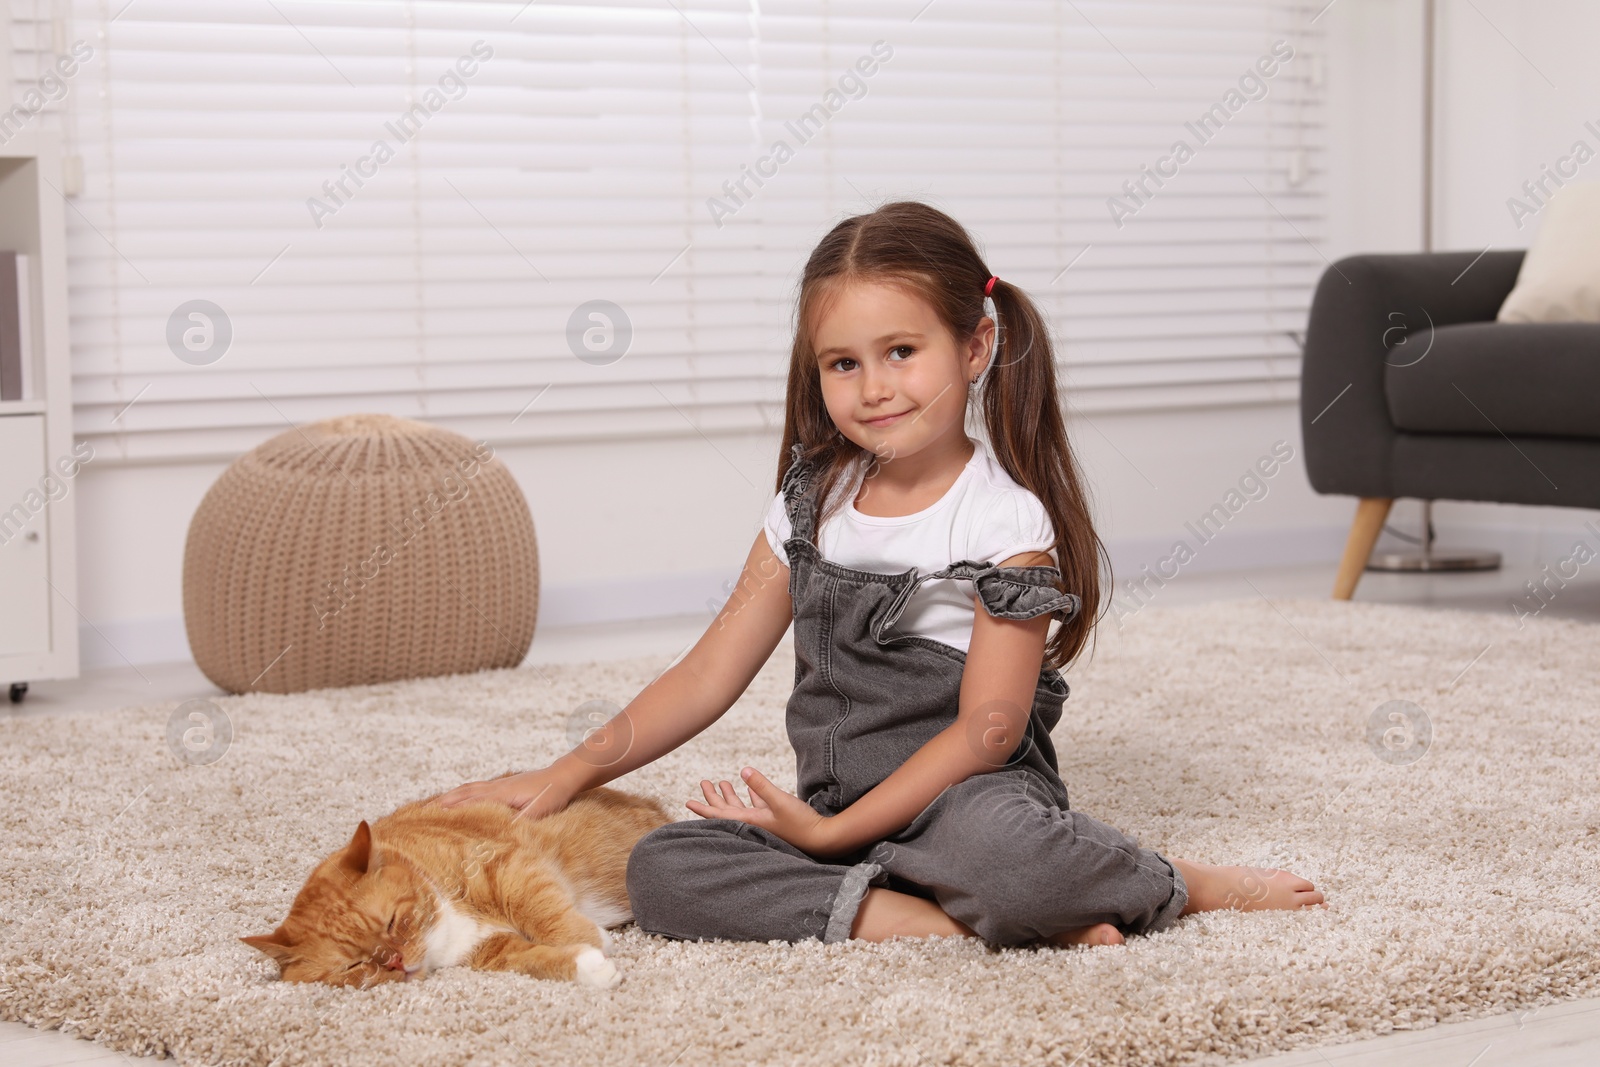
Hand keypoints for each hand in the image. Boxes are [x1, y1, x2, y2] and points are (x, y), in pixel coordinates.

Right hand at [432, 766, 575, 820]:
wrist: (563, 776)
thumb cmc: (552, 794)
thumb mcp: (539, 810)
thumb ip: (521, 820)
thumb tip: (503, 831)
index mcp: (500, 794)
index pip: (469, 804)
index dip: (450, 813)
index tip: (430, 822)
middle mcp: (494, 787)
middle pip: (460, 794)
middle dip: (440, 804)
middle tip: (418, 816)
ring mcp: (497, 784)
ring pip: (465, 789)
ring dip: (447, 798)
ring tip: (429, 807)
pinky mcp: (501, 785)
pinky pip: (474, 788)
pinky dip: (459, 793)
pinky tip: (456, 799)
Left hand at [685, 767, 840, 856]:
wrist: (822, 838)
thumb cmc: (801, 823)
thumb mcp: (780, 801)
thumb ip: (762, 785)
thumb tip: (744, 770)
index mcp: (750, 822)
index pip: (720, 815)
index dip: (703, 807)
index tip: (688, 802)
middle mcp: (754, 823)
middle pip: (727, 810)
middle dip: (714, 797)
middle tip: (704, 782)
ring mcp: (765, 821)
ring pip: (741, 807)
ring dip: (731, 795)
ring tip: (722, 782)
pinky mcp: (776, 818)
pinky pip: (757, 806)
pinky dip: (751, 795)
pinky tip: (749, 787)